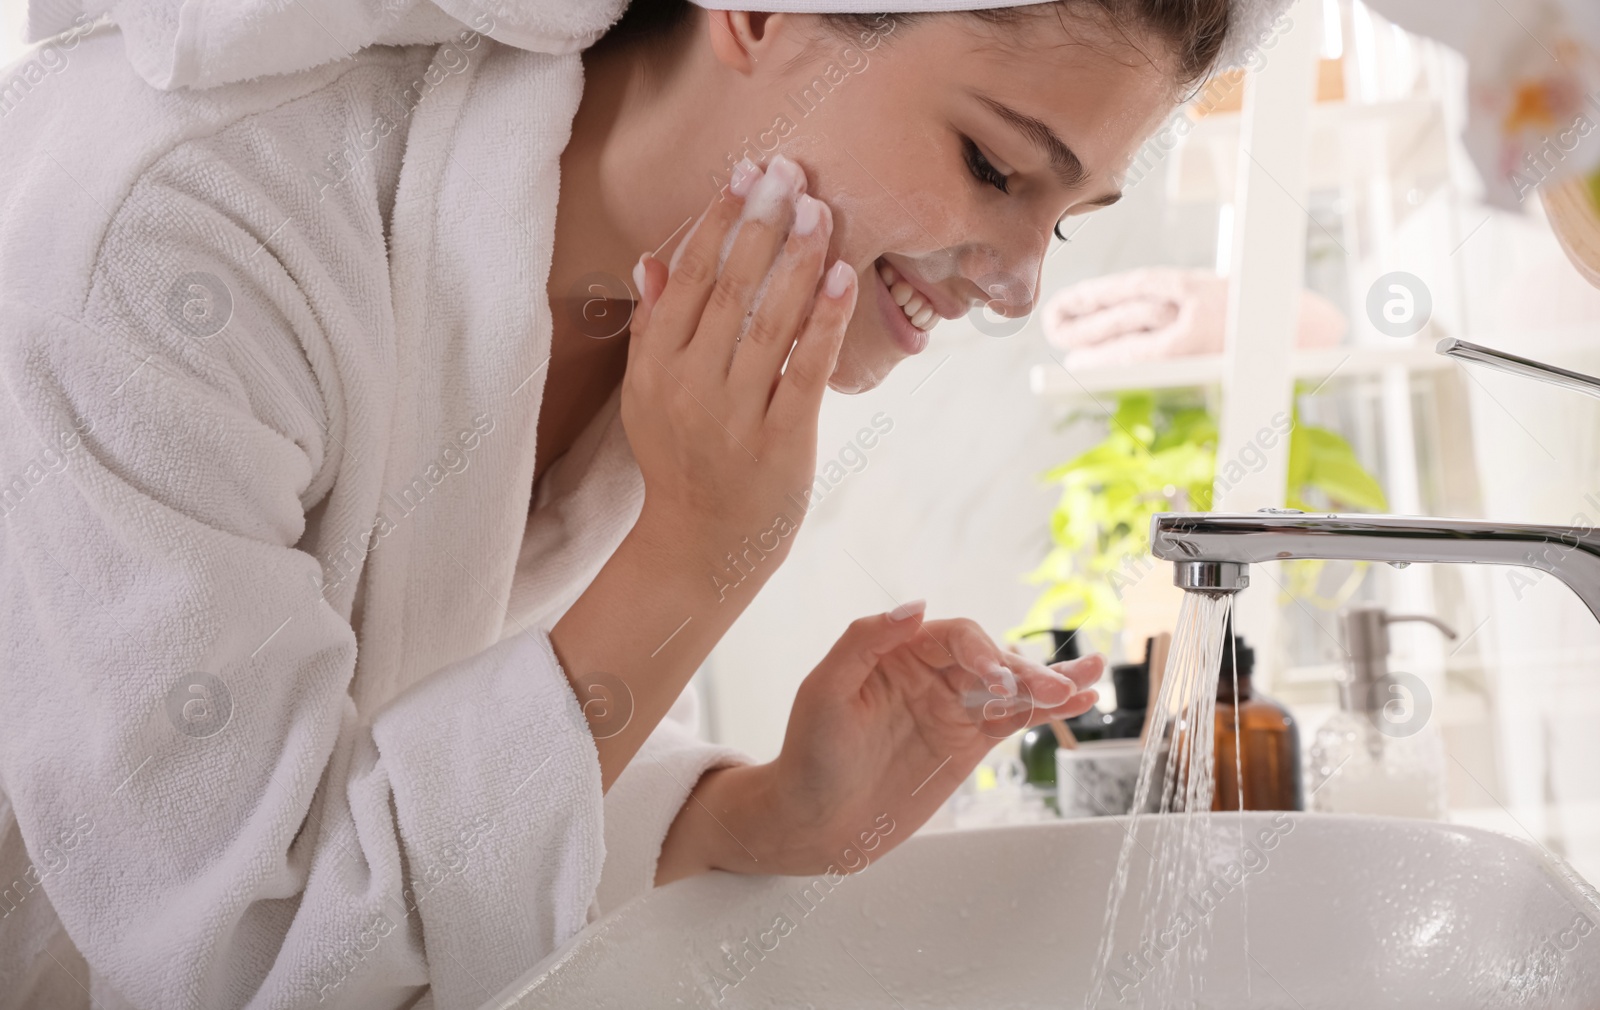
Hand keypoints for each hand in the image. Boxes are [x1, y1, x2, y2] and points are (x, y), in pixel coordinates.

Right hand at [623, 155, 855, 568]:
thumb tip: (650, 260)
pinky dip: (825, 322)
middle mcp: (691, 386)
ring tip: (821, 210)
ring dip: (798, 261)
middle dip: (762, 225)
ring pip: (769, 322)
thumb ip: (652, 329)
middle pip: (729, 290)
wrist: (701, 546)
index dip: (717, 221)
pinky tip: (842, 278)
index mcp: (656, 368)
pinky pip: (807, 371)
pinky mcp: (782, 442)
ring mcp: (737, 415)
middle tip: (790, 173)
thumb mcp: (648, 396)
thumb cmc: (681, 461)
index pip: (687, 279)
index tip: (745, 174)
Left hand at [656, 602, 1102, 881]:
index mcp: (897, 652)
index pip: (954, 636)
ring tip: (1091, 677)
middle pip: (992, 659)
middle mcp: (929, 675)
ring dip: (1050, 682)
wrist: (812, 822)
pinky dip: (1046, 711)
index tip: (995, 679)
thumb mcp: (824, 690)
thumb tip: (917, 605)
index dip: (982, 651)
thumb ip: (865, 640)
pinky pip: (1013, 720)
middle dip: (1026, 672)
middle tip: (1052, 690)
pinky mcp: (966, 744)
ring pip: (1011, 687)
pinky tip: (1079, 701)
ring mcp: (952, 709)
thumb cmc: (808, 755)